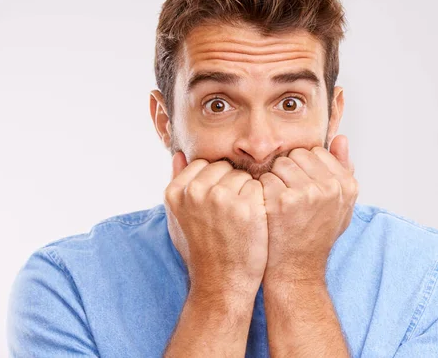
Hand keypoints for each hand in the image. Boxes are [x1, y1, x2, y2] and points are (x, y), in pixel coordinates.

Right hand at [164, 152, 267, 302]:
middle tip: (230, 215)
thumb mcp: (178, 218)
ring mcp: (221, 198)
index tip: (216, 206)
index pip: (204, 165)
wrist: (222, 284)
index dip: (215, 183)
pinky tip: (254, 223)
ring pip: (244, 176)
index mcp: (176, 191)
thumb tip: (178, 153)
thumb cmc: (201, 251)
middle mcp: (195, 192)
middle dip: (232, 185)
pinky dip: (261, 202)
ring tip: (241, 220)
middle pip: (225, 168)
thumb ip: (177, 183)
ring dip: (248, 193)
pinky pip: (260, 187)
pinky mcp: (247, 207)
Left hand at [259, 135, 358, 285]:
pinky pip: (266, 178)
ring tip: (278, 202)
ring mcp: (307, 193)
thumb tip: (341, 138)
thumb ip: (344, 169)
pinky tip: (268, 209)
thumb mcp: (340, 205)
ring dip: (274, 179)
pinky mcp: (283, 200)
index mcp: (346, 185)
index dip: (304, 168)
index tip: (302, 188)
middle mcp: (330, 187)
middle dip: (289, 171)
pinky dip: (262, 191)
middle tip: (288, 196)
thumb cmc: (316, 235)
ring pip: (280, 164)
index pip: (317, 152)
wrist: (296, 269)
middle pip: (297, 154)